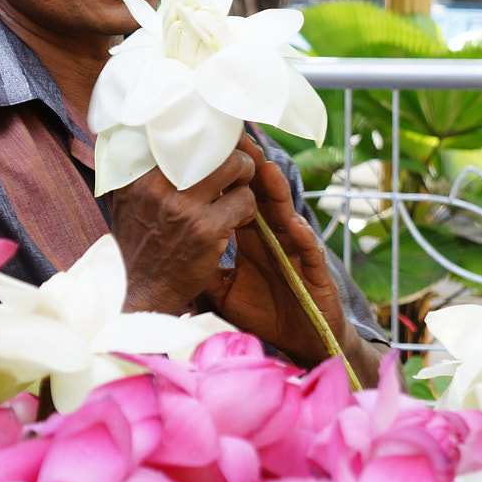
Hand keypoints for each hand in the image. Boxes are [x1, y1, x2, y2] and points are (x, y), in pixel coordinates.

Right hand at [108, 149, 256, 315]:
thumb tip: (154, 136)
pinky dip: (246, 209)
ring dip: (245, 182)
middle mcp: (158, 188)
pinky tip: (236, 220)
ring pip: (235, 170)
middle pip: (214, 148)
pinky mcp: (207, 230)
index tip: (219, 137)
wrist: (140, 291)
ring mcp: (184, 209)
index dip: (208, 133)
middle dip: (234, 155)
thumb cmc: (138, 244)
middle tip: (238, 169)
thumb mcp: (128, 201)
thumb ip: (142, 172)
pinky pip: (244, 202)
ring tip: (238, 195)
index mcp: (140, 176)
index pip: (180, 137)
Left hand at [205, 135, 383, 384]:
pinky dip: (304, 238)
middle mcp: (276, 238)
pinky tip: (296, 224)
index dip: (226, 175)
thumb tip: (166, 246)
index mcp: (253, 237)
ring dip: (277, 193)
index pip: (237, 197)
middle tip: (237, 140)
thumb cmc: (263, 312)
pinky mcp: (316, 274)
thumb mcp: (222, 290)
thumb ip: (202, 265)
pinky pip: (310, 253)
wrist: (301, 341)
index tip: (209, 150)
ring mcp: (297, 253)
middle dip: (251, 169)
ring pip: (287, 215)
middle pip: (262, 195)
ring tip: (265, 169)